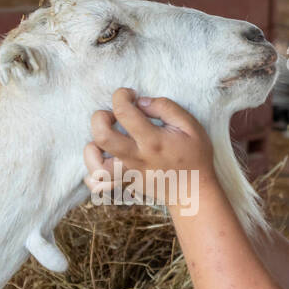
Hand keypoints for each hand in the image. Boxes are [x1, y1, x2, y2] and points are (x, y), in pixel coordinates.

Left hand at [83, 87, 214, 201]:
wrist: (194, 192)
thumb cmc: (195, 156)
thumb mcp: (190, 125)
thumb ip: (165, 108)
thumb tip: (140, 101)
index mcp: (152, 141)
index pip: (123, 112)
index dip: (121, 96)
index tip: (130, 96)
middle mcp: (136, 158)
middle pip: (101, 136)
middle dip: (100, 118)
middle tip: (114, 117)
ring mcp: (128, 174)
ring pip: (95, 165)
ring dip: (93, 147)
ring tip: (107, 140)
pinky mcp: (124, 184)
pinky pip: (98, 184)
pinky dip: (93, 173)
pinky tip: (104, 160)